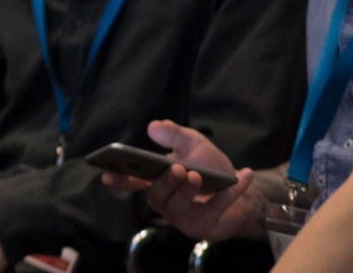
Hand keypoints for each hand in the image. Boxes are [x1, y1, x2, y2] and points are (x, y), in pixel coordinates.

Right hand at [99, 120, 262, 240]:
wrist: (240, 190)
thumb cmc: (209, 167)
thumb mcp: (194, 143)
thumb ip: (175, 134)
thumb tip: (153, 127)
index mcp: (154, 181)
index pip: (129, 184)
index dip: (117, 181)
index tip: (107, 174)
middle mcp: (164, 201)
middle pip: (155, 195)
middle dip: (164, 183)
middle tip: (177, 168)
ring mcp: (182, 216)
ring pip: (177, 207)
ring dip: (187, 191)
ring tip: (197, 175)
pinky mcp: (204, 225)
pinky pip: (214, 210)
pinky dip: (230, 193)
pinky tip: (244, 175)